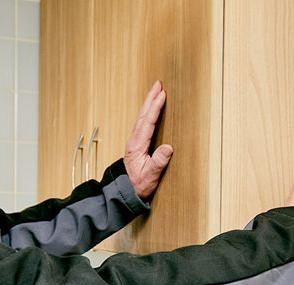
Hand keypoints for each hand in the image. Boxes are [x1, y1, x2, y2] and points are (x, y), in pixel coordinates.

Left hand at [124, 81, 174, 198]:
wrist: (125, 192)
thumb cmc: (138, 185)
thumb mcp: (150, 177)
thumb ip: (158, 162)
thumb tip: (168, 148)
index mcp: (137, 146)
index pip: (148, 122)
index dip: (155, 108)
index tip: (162, 95)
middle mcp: (134, 141)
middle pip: (142, 115)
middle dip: (150, 98)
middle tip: (158, 84)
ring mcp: (134, 141)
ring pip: (141, 117)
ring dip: (148, 103)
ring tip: (155, 92)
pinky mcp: (136, 144)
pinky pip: (142, 123)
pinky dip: (147, 113)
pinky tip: (150, 110)